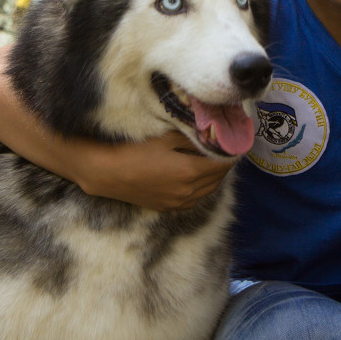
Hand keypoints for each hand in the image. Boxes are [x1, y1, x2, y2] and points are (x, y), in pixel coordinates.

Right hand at [74, 130, 236, 211]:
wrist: (104, 173)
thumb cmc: (132, 149)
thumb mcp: (165, 137)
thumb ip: (192, 137)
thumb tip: (213, 133)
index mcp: (190, 172)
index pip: (224, 162)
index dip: (232, 149)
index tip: (236, 137)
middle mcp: (188, 192)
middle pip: (219, 176)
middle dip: (224, 160)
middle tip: (225, 143)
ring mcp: (178, 202)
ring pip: (209, 188)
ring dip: (214, 173)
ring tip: (213, 155)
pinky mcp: (169, 207)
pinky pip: (195, 196)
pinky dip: (202, 184)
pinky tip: (196, 171)